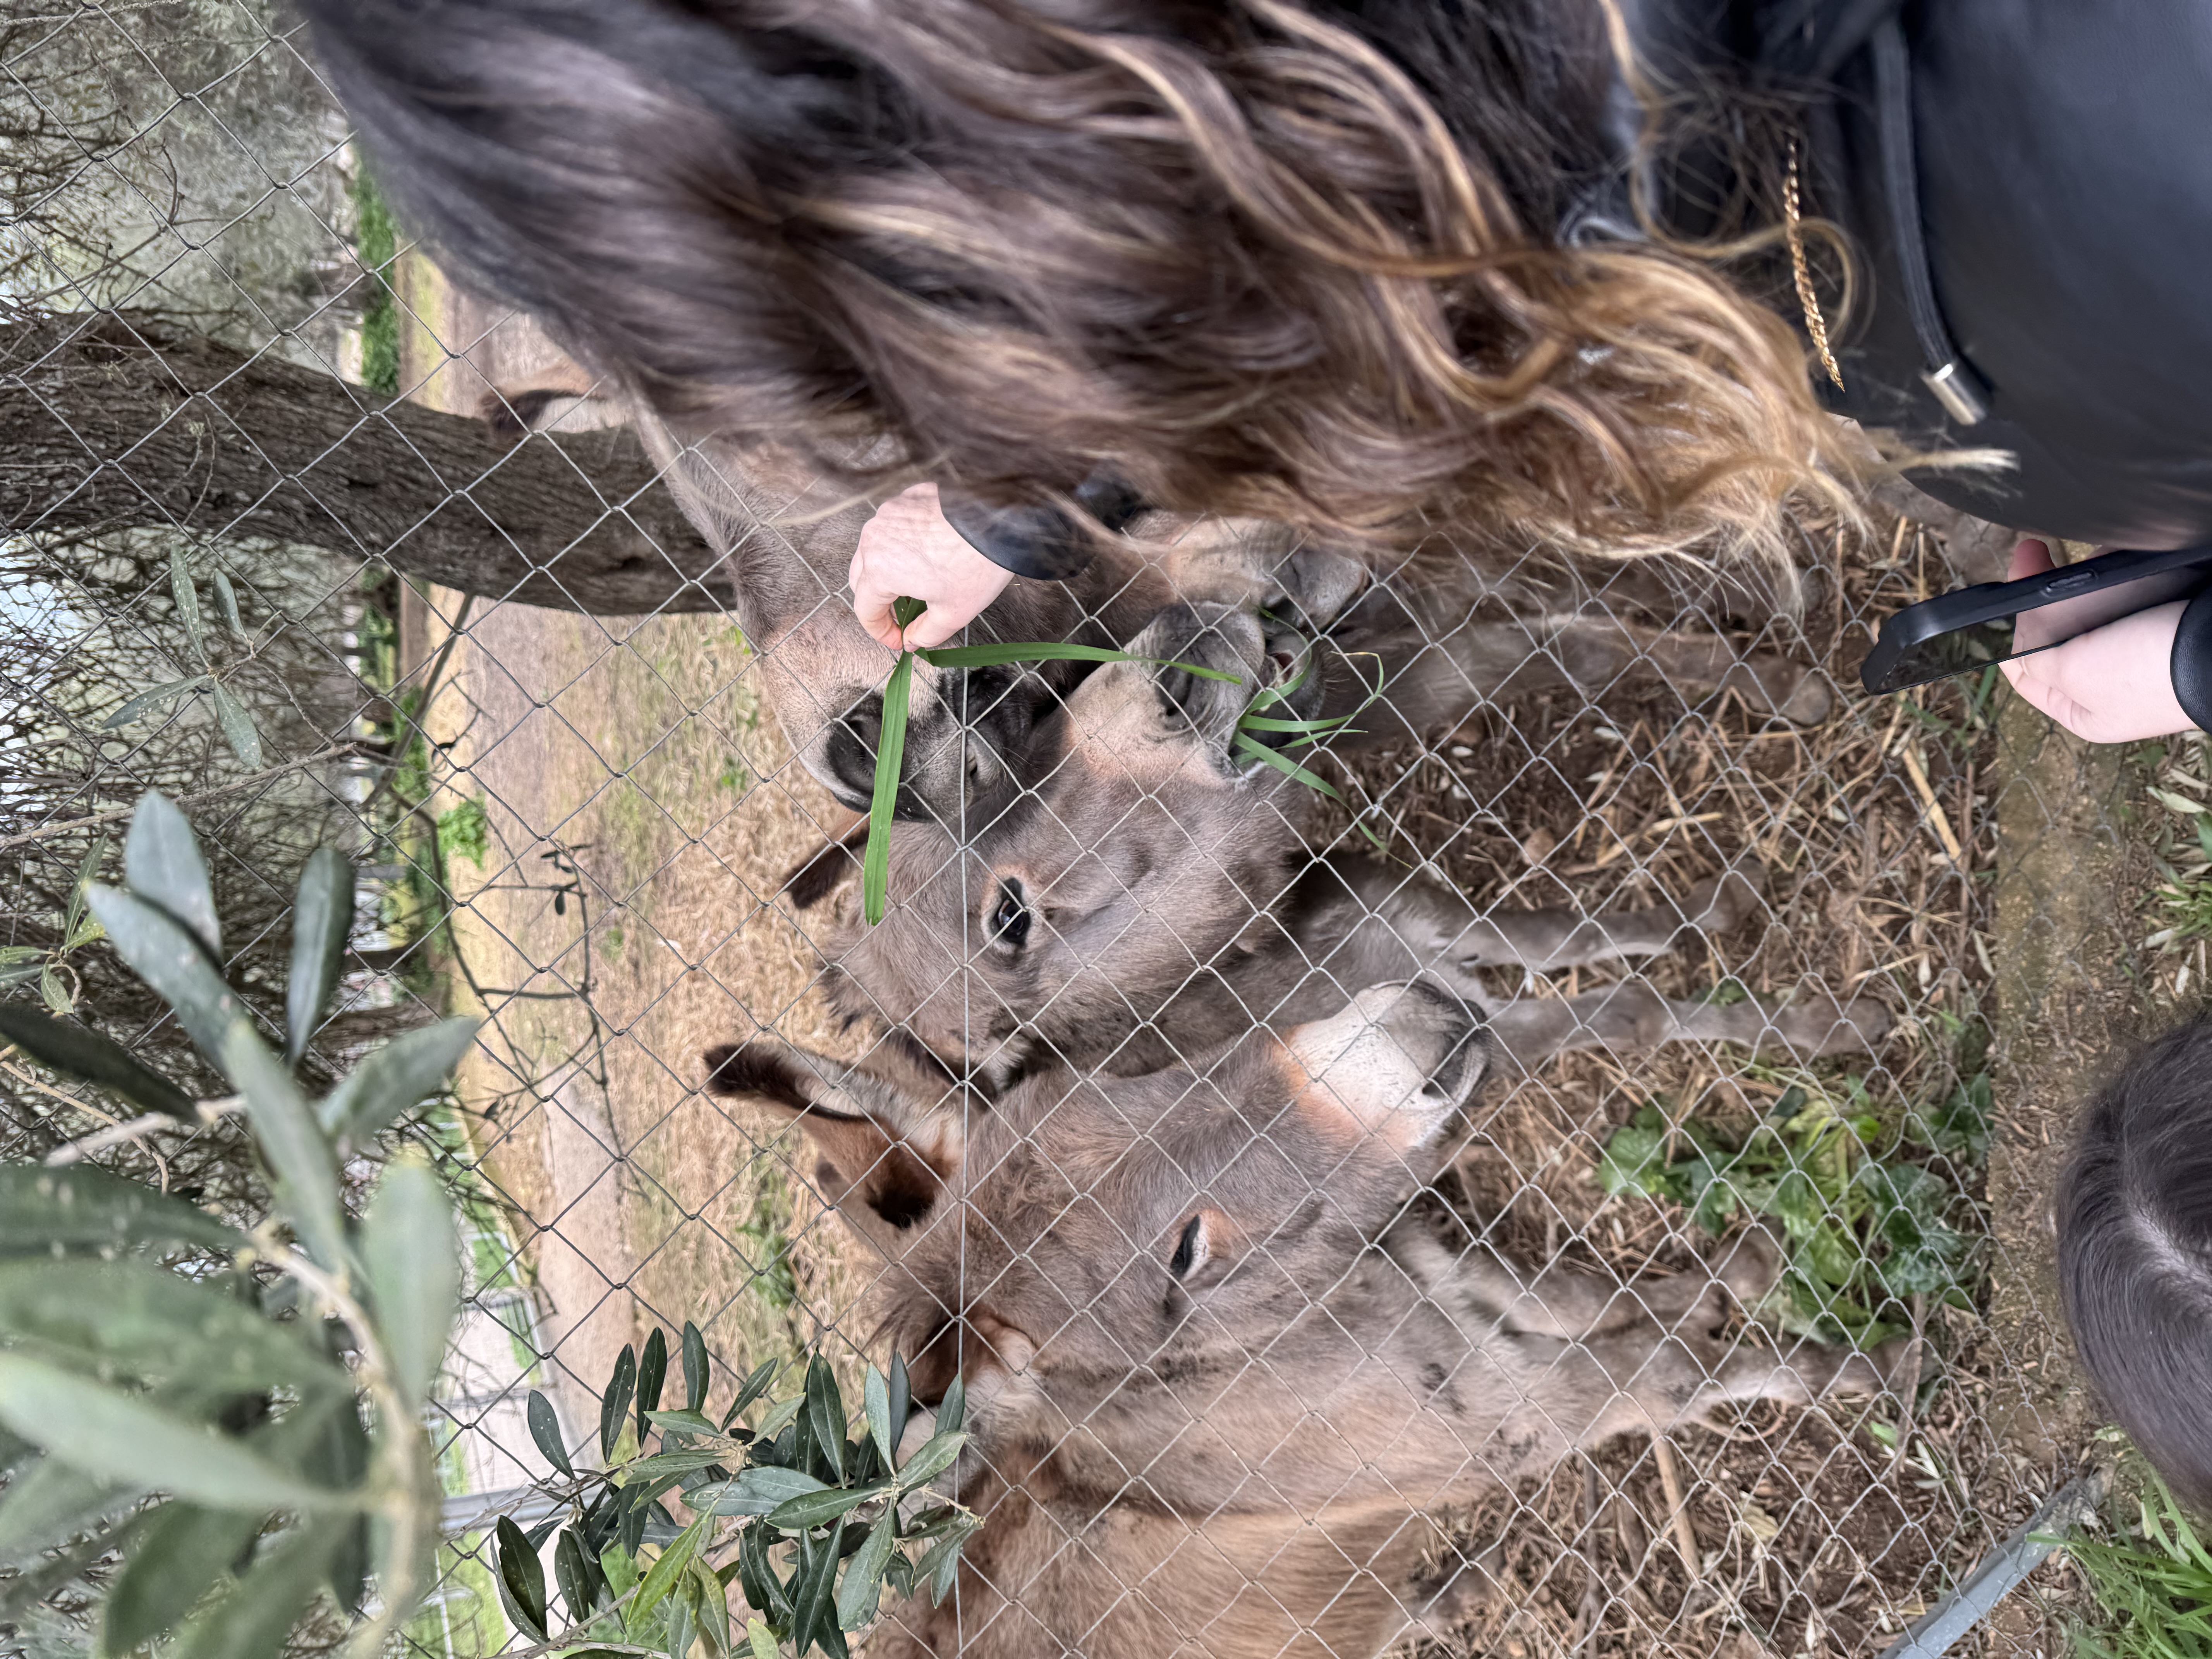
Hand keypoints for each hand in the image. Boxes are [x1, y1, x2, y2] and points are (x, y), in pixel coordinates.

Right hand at [849, 483, 1015, 650]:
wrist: (1000, 518)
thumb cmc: (977, 562)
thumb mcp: (952, 613)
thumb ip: (925, 634)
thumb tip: (912, 641)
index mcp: (880, 571)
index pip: (865, 610)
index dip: (880, 631)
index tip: (897, 638)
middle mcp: (875, 539)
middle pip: (862, 579)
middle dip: (879, 602)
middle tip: (901, 616)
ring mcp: (888, 514)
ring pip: (873, 549)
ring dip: (886, 570)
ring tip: (913, 584)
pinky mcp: (906, 498)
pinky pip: (892, 526)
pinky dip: (901, 543)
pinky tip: (925, 552)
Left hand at [1999, 538, 2196, 740]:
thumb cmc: (2153, 669)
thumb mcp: (2072, 673)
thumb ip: (2033, 658)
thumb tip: (2017, 640)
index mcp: (2082, 709)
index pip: (2024, 674)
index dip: (2006, 632)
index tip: (2002, 592)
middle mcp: (2109, 684)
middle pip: (2055, 634)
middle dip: (2043, 593)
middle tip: (2034, 553)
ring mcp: (2140, 652)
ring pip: (2090, 607)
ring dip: (2079, 578)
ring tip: (2082, 556)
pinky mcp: (2165, 620)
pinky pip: (2126, 592)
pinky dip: (2116, 574)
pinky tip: (2114, 557)